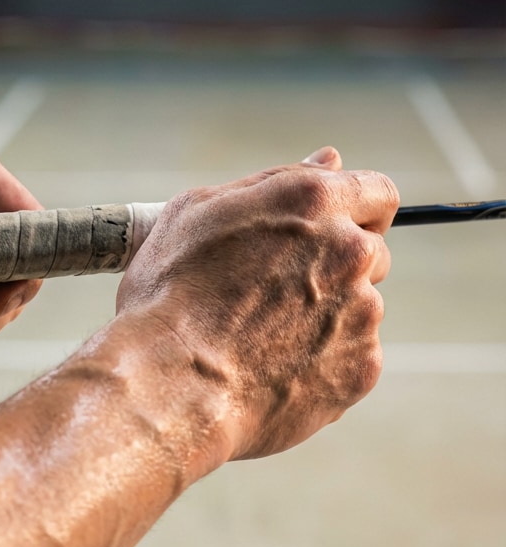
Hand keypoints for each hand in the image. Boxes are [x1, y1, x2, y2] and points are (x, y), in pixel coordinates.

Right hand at [116, 147, 397, 464]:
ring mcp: (363, 313)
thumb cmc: (168, 294)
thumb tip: (329, 161)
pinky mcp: (362, 369)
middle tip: (274, 292)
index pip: (378, 192)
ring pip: (359, 308)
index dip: (355, 210)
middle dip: (335, 267)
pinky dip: (321, 362)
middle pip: (371, 252)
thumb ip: (273, 182)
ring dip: (325, 317)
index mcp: (313, 201)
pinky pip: (352, 358)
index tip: (328, 231)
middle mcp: (350, 251)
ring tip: (260, 339)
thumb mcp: (197, 212)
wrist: (169, 386)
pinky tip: (271, 370)